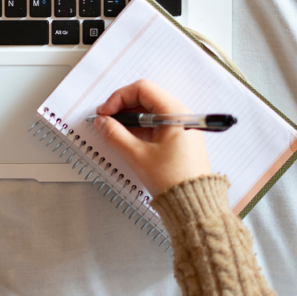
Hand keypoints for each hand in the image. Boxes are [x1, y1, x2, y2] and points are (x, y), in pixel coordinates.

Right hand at [93, 79, 211, 196]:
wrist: (194, 206)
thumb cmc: (174, 181)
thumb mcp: (137, 156)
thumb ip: (115, 135)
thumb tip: (102, 122)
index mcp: (176, 114)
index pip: (143, 90)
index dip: (119, 97)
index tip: (105, 112)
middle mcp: (181, 116)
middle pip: (146, 99)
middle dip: (123, 107)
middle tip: (106, 121)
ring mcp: (181, 128)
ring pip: (150, 113)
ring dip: (130, 119)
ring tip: (114, 132)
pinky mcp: (179, 140)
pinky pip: (156, 126)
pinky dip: (139, 129)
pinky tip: (127, 139)